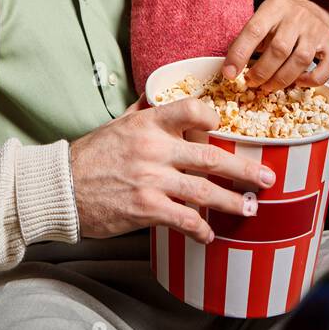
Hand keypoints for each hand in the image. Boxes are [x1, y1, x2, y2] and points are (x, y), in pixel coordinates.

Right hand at [69, 97, 274, 243]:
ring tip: (249, 208)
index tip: (225, 128)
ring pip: (204, 191)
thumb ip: (142, 112)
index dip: (213, 118)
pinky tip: (208, 234)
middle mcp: (154, 148)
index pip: (191, 110)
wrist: (61, 187)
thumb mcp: (117, 124)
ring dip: (232, 202)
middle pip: (211, 157)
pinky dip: (200, 229)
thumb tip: (157, 94)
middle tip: (267, 178)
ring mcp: (151, 179)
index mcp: (147, 123)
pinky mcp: (145, 208)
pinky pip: (183, 219)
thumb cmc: (90, 155)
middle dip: (245, 170)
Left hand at [221, 0, 328, 90]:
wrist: (312, 9)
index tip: (229, 74)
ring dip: (282, 79)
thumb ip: (247, 41)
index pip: (254, 31)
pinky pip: (327, 67)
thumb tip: (230, 70)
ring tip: (268, 87)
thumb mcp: (261, 20)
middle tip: (251, 82)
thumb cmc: (279, 21)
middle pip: (279, 49)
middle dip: (262, 72)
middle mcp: (297, 17)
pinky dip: (312, 80)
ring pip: (301, 60)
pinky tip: (298, 82)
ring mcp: (317, 31)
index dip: (240, 54)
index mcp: (274, 8)